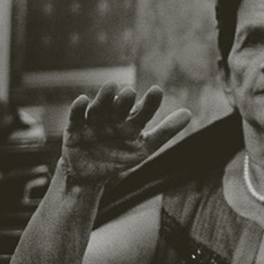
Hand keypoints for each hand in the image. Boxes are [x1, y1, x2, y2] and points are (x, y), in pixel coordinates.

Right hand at [61, 83, 191, 185]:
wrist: (91, 176)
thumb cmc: (120, 157)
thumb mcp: (144, 148)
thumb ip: (165, 131)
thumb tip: (188, 113)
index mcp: (132, 121)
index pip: (143, 110)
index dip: (150, 103)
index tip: (157, 91)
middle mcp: (114, 118)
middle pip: (120, 106)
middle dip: (124, 100)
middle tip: (130, 92)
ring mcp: (94, 122)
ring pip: (99, 108)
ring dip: (104, 98)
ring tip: (110, 87)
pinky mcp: (75, 130)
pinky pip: (76, 118)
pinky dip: (78, 109)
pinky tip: (82, 100)